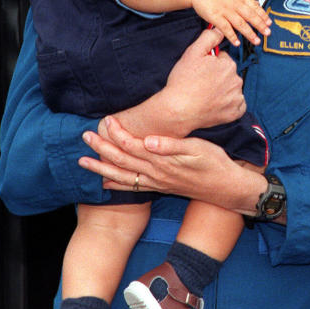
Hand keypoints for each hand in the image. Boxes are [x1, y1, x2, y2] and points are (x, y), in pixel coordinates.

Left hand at [80, 115, 265, 212]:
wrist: (226, 188)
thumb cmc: (214, 163)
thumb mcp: (198, 150)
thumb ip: (172, 145)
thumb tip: (148, 140)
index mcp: (163, 161)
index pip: (133, 145)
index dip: (118, 133)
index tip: (107, 120)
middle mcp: (156, 174)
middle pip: (122, 161)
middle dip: (102, 148)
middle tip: (85, 136)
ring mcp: (157, 183)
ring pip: (123, 176)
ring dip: (102, 168)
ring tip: (83, 161)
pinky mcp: (160, 188)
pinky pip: (133, 187)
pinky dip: (116, 184)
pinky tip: (105, 182)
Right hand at [112, 27, 245, 137]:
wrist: (178, 110)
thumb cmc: (183, 81)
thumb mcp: (192, 52)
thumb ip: (209, 38)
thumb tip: (219, 29)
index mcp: (228, 65)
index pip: (223, 60)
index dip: (210, 65)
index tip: (200, 72)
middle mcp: (236, 80)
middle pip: (228, 74)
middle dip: (218, 77)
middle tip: (201, 84)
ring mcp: (236, 98)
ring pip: (232, 89)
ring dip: (223, 90)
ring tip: (205, 95)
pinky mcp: (235, 113)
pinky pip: (237, 106)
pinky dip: (229, 105)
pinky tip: (215, 105)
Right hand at [191, 0, 270, 46]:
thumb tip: (257, 3)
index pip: (254, 6)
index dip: (263, 15)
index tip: (269, 23)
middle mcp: (234, 3)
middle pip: (250, 15)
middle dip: (260, 25)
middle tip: (267, 33)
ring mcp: (224, 10)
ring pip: (240, 23)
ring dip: (249, 33)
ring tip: (256, 41)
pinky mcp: (215, 16)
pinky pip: (225, 28)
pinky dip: (232, 36)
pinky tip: (237, 42)